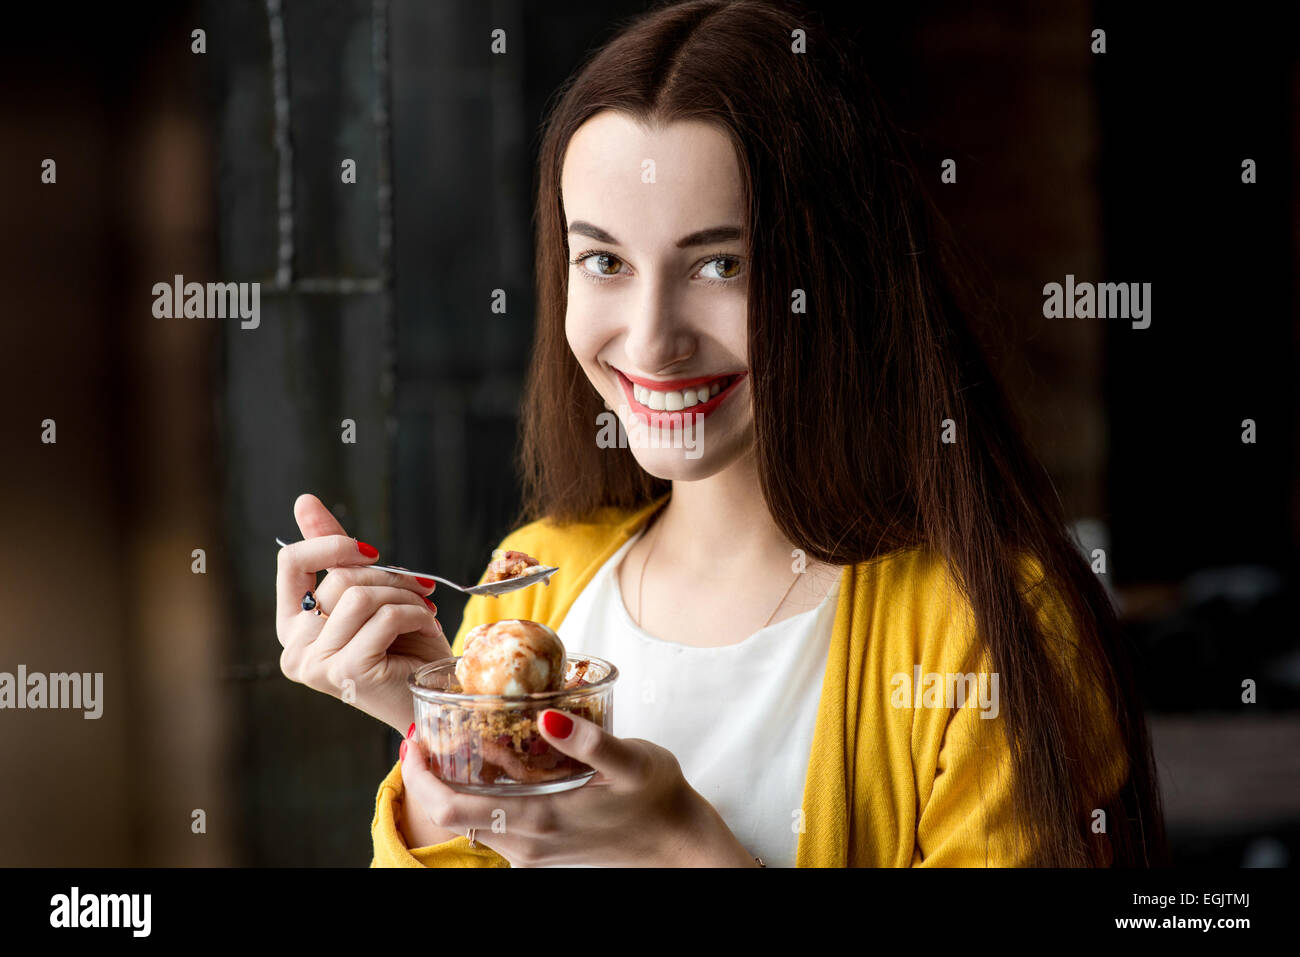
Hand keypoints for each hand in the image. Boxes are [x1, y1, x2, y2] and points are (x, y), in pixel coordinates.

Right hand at [276, 493, 451, 733]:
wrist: (434, 693)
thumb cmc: (402, 645)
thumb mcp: (368, 592)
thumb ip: (333, 553)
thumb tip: (304, 501)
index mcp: (293, 626)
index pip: (291, 562)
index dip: (331, 544)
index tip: (371, 550)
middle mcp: (294, 649)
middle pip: (338, 578)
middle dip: (389, 577)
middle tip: (419, 590)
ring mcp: (317, 665)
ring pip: (360, 595)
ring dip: (404, 595)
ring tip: (422, 609)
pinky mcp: (347, 673)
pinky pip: (383, 617)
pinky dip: (415, 613)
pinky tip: (427, 626)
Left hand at [398, 709, 758, 866]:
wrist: (682, 848)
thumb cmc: (660, 801)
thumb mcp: (631, 760)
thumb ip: (587, 739)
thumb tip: (546, 716)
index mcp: (538, 821)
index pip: (451, 809)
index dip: (420, 776)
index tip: (413, 740)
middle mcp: (527, 844)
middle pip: (450, 817)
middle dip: (426, 778)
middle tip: (423, 735)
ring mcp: (533, 852)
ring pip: (470, 822)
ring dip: (450, 786)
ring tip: (451, 742)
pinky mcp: (543, 850)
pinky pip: (493, 825)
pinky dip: (477, 795)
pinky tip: (491, 764)